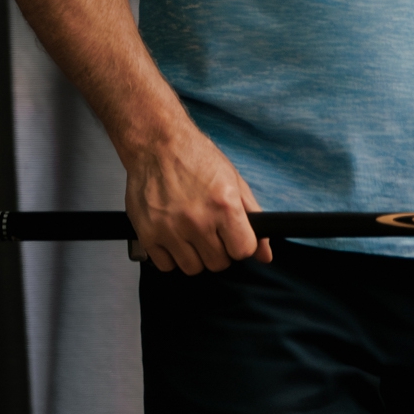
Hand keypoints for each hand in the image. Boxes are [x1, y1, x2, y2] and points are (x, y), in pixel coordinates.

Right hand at [123, 120, 269, 274]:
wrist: (158, 145)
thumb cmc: (196, 159)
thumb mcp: (234, 181)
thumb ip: (253, 218)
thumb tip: (265, 254)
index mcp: (223, 205)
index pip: (243, 250)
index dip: (242, 245)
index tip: (235, 238)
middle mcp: (197, 220)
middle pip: (218, 263)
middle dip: (219, 251)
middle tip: (212, 232)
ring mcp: (170, 230)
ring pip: (192, 268)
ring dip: (195, 256)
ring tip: (192, 234)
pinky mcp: (147, 235)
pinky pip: (166, 266)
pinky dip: (171, 256)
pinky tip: (174, 237)